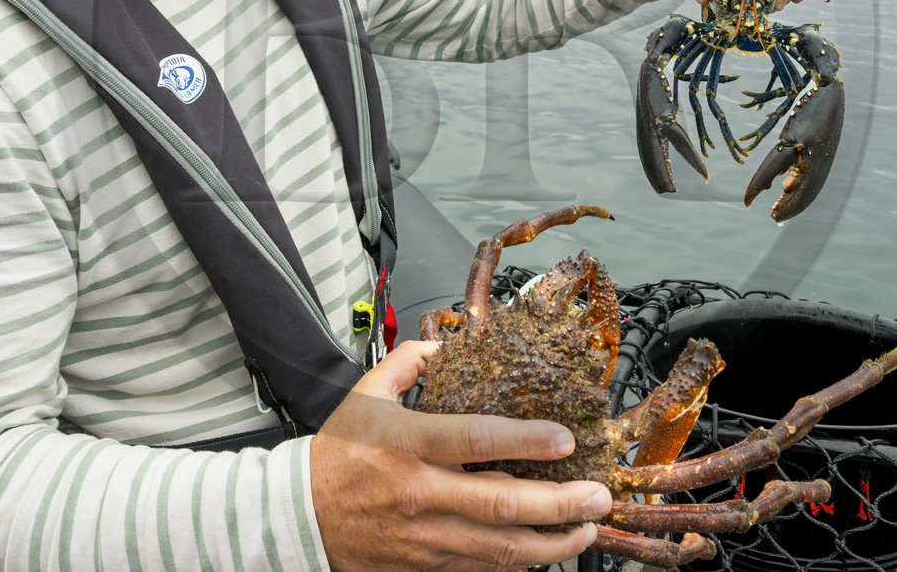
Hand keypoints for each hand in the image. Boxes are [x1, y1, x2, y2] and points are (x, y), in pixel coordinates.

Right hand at [311, 340, 611, 570]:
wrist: (297, 518)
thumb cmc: (335, 456)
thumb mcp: (364, 396)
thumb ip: (407, 364)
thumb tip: (444, 346)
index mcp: (407, 444)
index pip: (476, 440)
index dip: (526, 441)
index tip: (565, 438)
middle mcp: (419, 494)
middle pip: (501, 503)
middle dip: (560, 503)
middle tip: (598, 495)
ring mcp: (423, 537)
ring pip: (499, 548)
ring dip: (551, 542)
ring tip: (586, 530)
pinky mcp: (423, 566)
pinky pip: (480, 569)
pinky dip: (516, 563)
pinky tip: (544, 552)